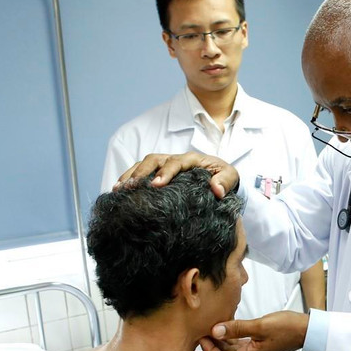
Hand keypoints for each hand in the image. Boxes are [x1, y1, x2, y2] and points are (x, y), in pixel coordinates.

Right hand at [115, 152, 238, 197]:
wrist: (220, 179)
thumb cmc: (224, 177)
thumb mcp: (231, 177)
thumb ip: (226, 181)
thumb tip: (217, 190)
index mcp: (191, 159)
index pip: (175, 162)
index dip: (165, 173)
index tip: (156, 185)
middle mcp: (175, 159)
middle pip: (154, 160)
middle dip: (141, 173)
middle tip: (131, 188)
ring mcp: (165, 164)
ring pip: (143, 164)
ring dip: (130, 175)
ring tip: (119, 189)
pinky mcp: (158, 172)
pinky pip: (140, 171)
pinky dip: (128, 179)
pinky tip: (118, 191)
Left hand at [195, 311, 308, 350]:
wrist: (308, 330)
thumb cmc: (288, 328)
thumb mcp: (262, 326)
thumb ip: (238, 327)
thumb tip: (215, 329)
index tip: (201, 337)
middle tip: (190, 344)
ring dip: (216, 344)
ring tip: (201, 335)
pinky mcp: (258, 344)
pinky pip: (237, 344)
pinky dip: (227, 338)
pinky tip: (220, 329)